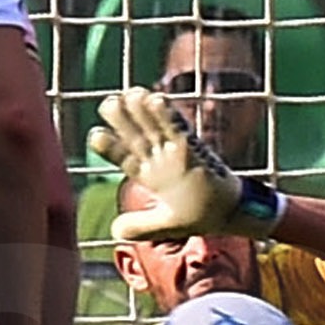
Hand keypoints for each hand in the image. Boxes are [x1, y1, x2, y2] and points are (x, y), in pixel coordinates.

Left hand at [88, 87, 260, 241]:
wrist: (229, 213)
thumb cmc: (199, 216)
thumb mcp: (167, 226)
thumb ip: (142, 227)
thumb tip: (115, 232)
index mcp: (149, 176)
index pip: (125, 158)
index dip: (110, 147)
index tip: (96, 136)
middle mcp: (159, 160)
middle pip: (136, 136)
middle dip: (122, 120)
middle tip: (108, 103)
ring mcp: (176, 151)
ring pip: (155, 127)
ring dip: (143, 111)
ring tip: (131, 93)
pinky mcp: (195, 148)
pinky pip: (180, 130)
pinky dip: (169, 116)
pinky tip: (157, 99)